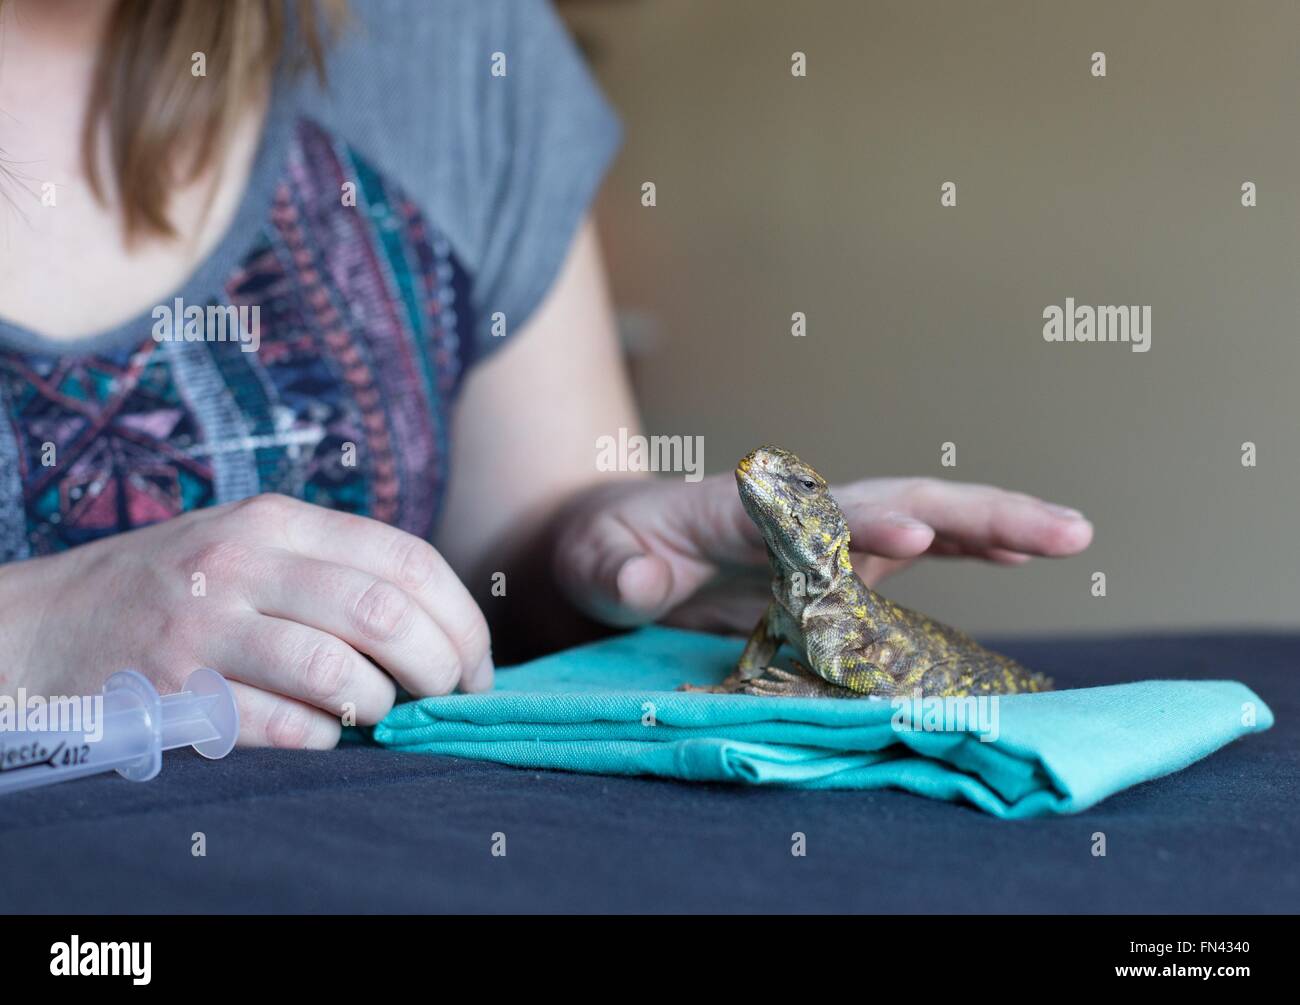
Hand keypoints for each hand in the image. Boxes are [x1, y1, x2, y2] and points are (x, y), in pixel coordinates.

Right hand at [0, 494, 491, 747]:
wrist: (48, 624)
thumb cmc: (176, 590)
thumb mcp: (252, 546)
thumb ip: (337, 566)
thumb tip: (444, 624)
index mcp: (277, 520)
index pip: (408, 560)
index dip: (462, 619)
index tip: (478, 664)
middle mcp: (243, 562)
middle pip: (386, 614)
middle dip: (440, 666)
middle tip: (448, 695)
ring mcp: (204, 626)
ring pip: (340, 671)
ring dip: (383, 705)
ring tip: (383, 715)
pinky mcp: (174, 691)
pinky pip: (285, 725)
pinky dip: (325, 738)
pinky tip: (326, 734)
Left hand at [553, 474, 1092, 633]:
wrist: (618, 538)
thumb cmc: (605, 547)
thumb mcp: (592, 562)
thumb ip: (614, 571)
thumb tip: (642, 581)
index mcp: (742, 509)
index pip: (812, 514)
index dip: (859, 524)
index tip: (912, 533)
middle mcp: (802, 511)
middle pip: (899, 499)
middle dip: (975, 513)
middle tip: (1059, 528)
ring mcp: (830, 532)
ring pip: (926, 517)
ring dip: (996, 526)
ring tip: (1072, 533)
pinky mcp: (843, 557)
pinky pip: (918, 548)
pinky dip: (970, 549)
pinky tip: (1024, 552)